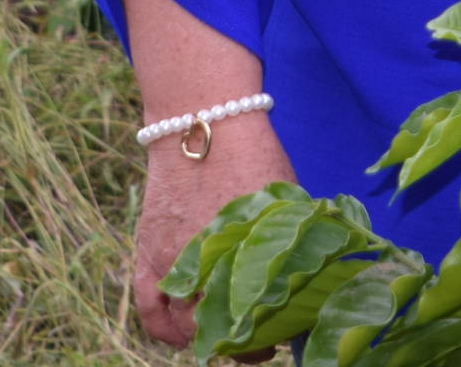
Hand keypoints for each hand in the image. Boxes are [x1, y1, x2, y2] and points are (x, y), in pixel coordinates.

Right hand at [133, 114, 297, 346]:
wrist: (202, 121)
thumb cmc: (253, 156)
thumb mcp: (284, 201)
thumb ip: (290, 242)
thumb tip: (312, 274)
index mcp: (248, 255)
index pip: (262, 317)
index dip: (275, 332)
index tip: (285, 332)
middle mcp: (208, 266)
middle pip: (226, 327)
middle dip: (246, 339)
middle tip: (262, 337)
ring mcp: (173, 265)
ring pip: (189, 326)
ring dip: (208, 338)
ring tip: (227, 338)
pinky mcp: (148, 256)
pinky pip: (150, 310)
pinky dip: (165, 330)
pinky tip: (183, 339)